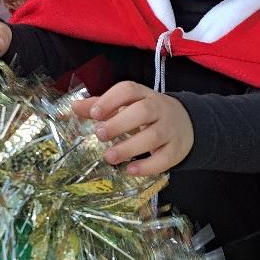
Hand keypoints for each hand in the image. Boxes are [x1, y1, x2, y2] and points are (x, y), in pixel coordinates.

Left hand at [72, 81, 193, 175]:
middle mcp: (159, 109)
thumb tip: (74, 108)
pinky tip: (129, 170)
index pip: (128, 90)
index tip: (94, 113)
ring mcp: (170, 129)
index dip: (111, 100)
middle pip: (142, 112)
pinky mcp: (176, 150)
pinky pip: (164, 159)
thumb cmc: (147, 114)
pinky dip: (147, 166)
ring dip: (129, 147)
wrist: (186, 123)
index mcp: (143, 95)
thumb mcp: (127, 105)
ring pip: (153, 136)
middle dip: (119, 123)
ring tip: (109, 157)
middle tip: (99, 135)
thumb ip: (102, 106)